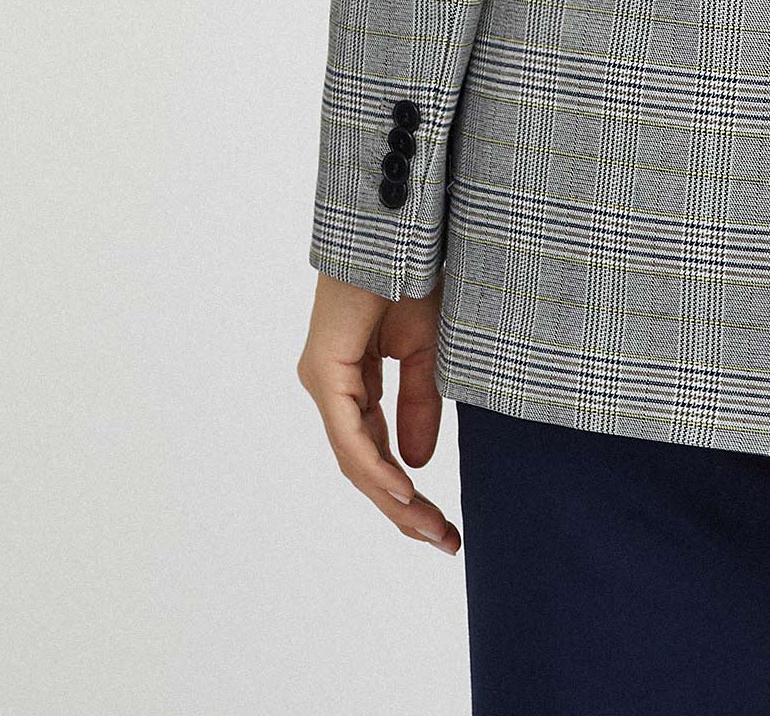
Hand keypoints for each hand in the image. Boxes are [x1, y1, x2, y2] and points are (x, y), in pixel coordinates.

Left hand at [297, 270, 460, 553]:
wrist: (396, 228)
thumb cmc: (413, 273)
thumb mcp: (429, 350)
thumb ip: (420, 404)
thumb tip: (417, 463)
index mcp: (354, 382)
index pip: (378, 452)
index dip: (409, 494)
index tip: (445, 527)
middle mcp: (332, 387)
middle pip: (364, 467)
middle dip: (404, 510)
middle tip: (443, 541)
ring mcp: (324, 381)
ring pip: (355, 459)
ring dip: (393, 498)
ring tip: (429, 527)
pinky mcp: (325, 371)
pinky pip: (350, 433)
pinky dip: (376, 464)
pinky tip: (404, 488)